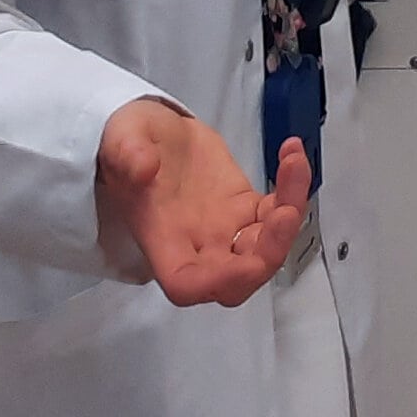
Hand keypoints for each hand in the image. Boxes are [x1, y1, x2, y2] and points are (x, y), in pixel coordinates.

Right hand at [97, 96, 308, 308]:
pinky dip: (293, 189)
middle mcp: (196, 244)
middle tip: (284, 212)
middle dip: (269, 255)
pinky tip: (292, 152)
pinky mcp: (244, 208)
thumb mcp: (123, 137)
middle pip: (238, 279)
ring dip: (290, 215)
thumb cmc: (130, 142)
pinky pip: (277, 212)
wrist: (151, 133)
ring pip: (266, 248)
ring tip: (293, 163)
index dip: (220, 282)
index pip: (188, 284)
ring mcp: (224, 229)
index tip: (247, 261)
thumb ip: (128, 153)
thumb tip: (143, 167)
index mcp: (162, 239)